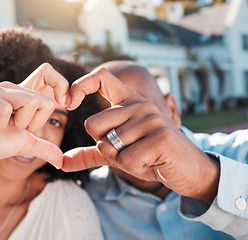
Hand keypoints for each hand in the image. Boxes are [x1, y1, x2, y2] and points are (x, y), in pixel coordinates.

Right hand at [0, 81, 62, 168]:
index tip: (64, 105)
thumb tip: (61, 161)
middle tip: (14, 127)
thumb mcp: (23, 144)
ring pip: (28, 101)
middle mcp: (10, 88)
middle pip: (43, 100)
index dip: (61, 85)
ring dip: (17, 123)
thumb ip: (43, 148)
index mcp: (23, 94)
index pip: (48, 73)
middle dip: (33, 123)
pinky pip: (4, 109)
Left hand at [63, 67, 219, 202]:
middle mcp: (139, 104)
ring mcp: (151, 118)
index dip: (80, 85)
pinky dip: (134, 168)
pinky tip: (151, 162)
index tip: (69, 102)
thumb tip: (61, 162)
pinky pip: (126, 159)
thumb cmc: (149, 157)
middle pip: (92, 124)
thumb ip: (89, 154)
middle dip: (104, 147)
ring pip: (108, 145)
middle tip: (129, 149)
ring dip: (121, 160)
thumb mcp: (116, 153)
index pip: (101, 77)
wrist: (186, 170)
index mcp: (128, 101)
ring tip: (143, 156)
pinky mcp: (161, 136)